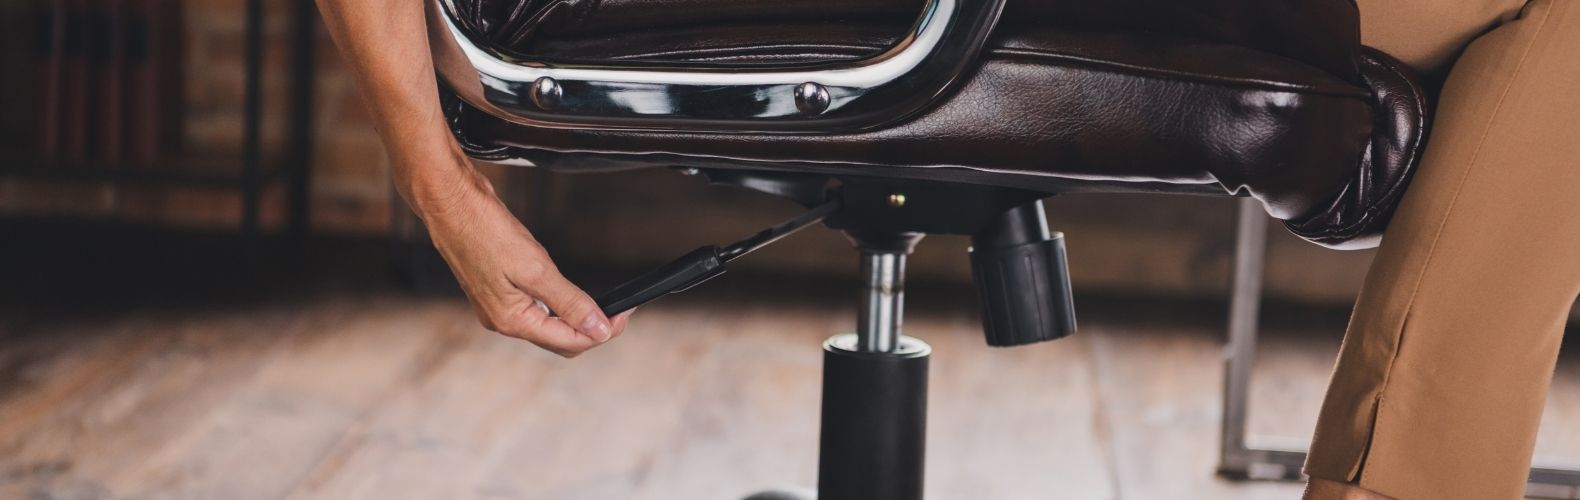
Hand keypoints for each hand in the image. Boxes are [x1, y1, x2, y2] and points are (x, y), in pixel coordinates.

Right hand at [414, 160, 631, 356]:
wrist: (449, 203)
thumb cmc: (484, 230)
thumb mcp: (534, 268)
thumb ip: (568, 302)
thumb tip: (598, 328)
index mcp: (511, 321)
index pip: (569, 342)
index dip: (602, 331)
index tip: (626, 312)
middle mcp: (503, 320)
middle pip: (559, 340)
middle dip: (592, 330)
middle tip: (620, 310)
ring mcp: (498, 306)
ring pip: (548, 327)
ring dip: (576, 320)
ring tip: (602, 304)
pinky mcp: (498, 290)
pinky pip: (536, 310)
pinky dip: (558, 307)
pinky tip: (569, 294)